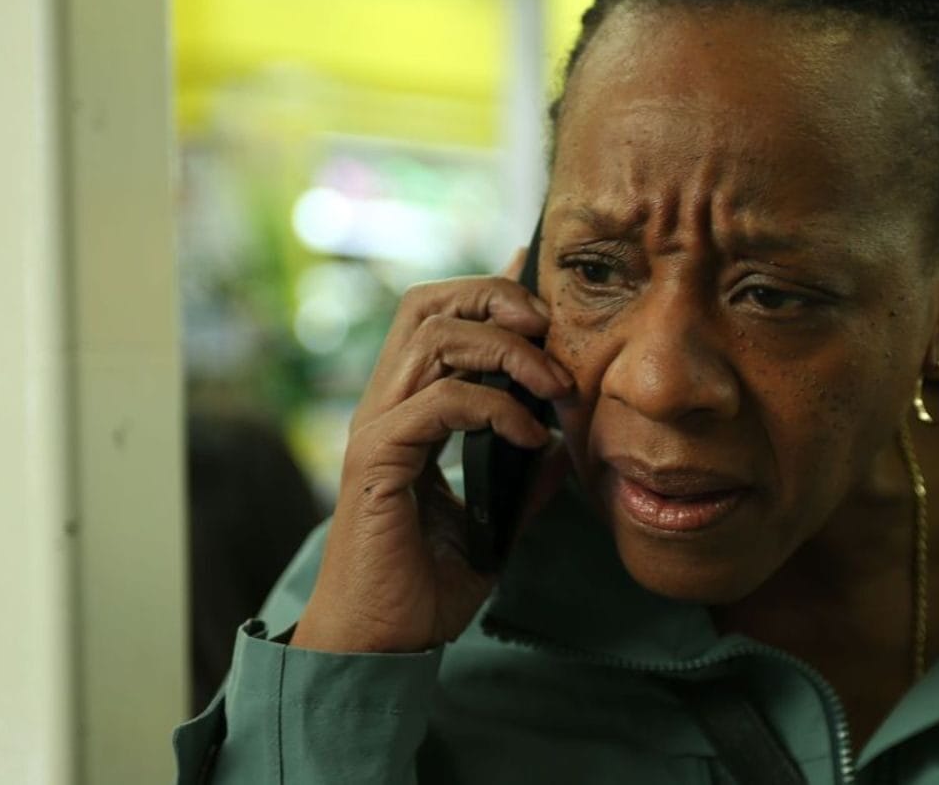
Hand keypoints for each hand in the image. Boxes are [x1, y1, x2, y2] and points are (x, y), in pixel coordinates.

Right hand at [291, 268, 573, 653]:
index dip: (489, 294)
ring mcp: (377, 429)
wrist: (381, 644)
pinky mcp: (378, 460)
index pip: (438, 320)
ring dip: (507, 351)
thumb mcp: (491, 525)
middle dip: (495, 299)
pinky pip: (440, 401)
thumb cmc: (423, 588)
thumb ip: (521, 482)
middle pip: (427, 305)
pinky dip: (494, 408)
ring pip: (433, 338)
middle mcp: (386, 408)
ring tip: (553, 388)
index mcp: (407, 412)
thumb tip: (561, 449)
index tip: (542, 296)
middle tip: (550, 331)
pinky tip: (527, 438)